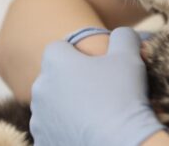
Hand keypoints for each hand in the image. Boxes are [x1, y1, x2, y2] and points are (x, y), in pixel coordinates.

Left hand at [30, 27, 164, 145]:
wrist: (120, 144)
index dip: (75, 53)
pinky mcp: (42, 143)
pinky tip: (86, 134)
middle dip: (69, 82)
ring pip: (50, 107)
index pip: (57, 48)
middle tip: (96, 91)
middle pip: (52, 78)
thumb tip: (123, 34)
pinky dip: (64, 132)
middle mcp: (40, 89)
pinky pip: (51, 132)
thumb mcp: (129, 56)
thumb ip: (123, 36)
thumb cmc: (123, 96)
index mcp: (55, 63)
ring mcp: (39, 119)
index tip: (92, 64)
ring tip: (93, 116)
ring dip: (65, 108)